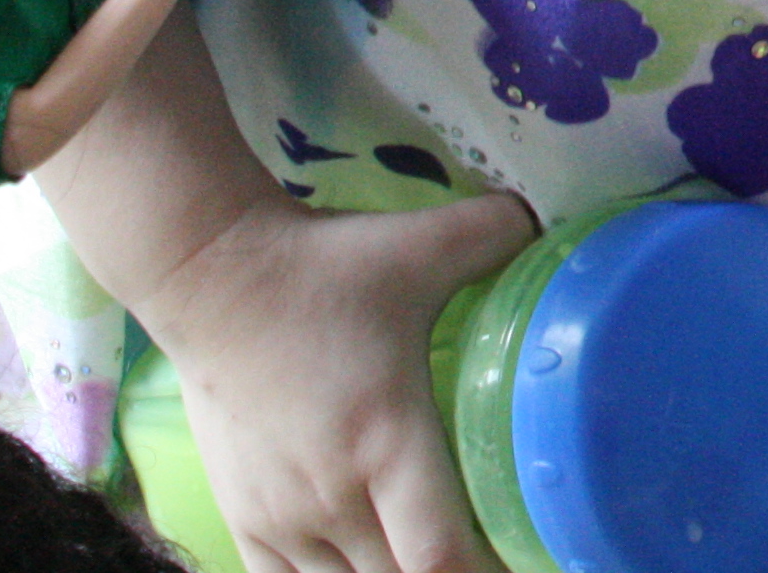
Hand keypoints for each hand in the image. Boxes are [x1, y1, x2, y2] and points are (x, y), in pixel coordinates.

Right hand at [138, 186, 537, 572]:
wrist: (212, 279)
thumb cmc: (322, 268)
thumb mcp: (425, 241)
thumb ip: (501, 234)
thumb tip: (555, 229)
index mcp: (387, 440)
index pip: (437, 556)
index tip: (521, 557)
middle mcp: (335, 496)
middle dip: (451, 572)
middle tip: (492, 547)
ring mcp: (284, 517)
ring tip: (431, 550)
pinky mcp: (246, 519)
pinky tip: (368, 564)